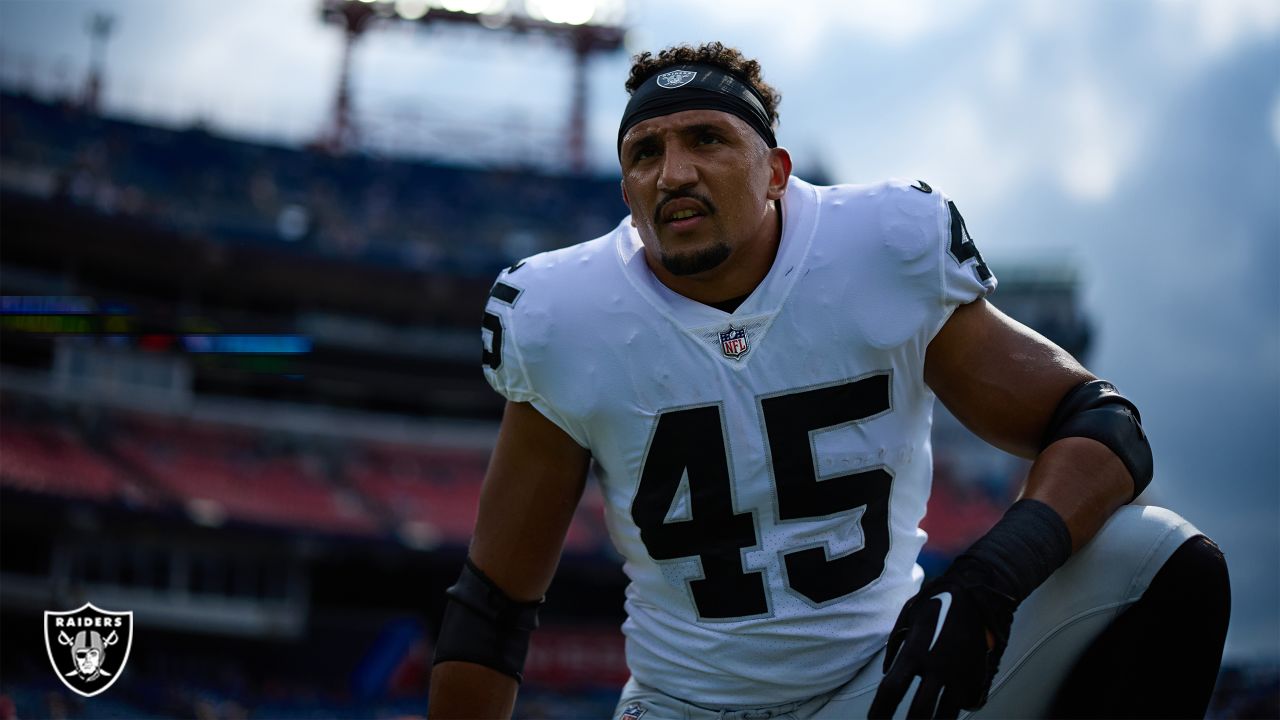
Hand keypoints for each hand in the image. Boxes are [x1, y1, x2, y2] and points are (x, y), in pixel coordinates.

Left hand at [867, 558, 1016, 718]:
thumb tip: (885, 673)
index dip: (880, 711)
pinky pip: (966, 704)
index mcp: (915, 651)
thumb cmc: (937, 605)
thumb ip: (895, 648)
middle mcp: (938, 666)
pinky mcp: (977, 676)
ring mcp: (960, 674)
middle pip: (919, 712)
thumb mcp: (908, 620)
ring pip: (945, 716)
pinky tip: (948, 709)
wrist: (976, 595)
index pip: (892, 690)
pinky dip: (956, 708)